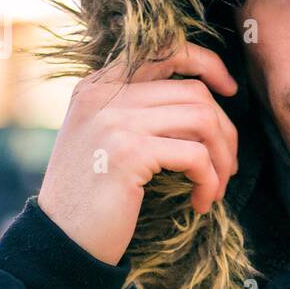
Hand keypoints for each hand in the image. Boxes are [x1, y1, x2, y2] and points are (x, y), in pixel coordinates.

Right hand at [36, 43, 239, 265]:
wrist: (60, 239)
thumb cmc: (93, 197)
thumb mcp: (108, 140)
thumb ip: (141, 112)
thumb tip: (208, 105)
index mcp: (98, 85)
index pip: (163, 49)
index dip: (206, 63)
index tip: (229, 89)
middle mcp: (103, 94)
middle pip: (194, 92)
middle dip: (225, 131)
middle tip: (228, 167)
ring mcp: (115, 120)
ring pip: (203, 120)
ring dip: (223, 158)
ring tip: (217, 186)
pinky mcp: (129, 152)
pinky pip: (196, 156)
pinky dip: (209, 181)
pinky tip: (201, 203)